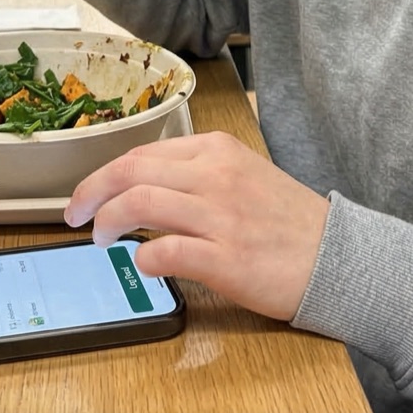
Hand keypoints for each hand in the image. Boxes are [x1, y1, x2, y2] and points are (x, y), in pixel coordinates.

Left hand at [64, 131, 330, 321]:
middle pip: (131, 171)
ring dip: (107, 222)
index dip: (104, 173)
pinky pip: (164, 251)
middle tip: (74, 215)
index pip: (143, 152)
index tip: (88, 193)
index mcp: (218, 150)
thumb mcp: (244, 175)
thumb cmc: (289, 221)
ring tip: (100, 238)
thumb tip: (142, 187)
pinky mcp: (225, 257)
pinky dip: (142, 257)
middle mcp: (215, 175)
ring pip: (139, 203)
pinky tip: (143, 262)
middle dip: (91, 193)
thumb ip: (197, 174)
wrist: (338, 257)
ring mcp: (220, 216)